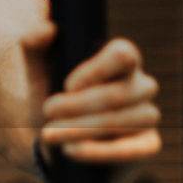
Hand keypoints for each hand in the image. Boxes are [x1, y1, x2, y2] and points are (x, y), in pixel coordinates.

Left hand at [39, 38, 160, 167]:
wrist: (49, 136)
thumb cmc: (50, 95)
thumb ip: (35, 45)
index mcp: (121, 59)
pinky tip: (71, 151)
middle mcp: (140, 85)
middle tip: (45, 112)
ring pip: (124, 122)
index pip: (123, 54)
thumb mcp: (37, 70)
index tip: (66, 85)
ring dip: (81, 129)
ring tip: (48, 134)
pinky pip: (135, 150)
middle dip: (76, 106)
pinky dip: (100, 152)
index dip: (95, 70)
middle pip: (117, 94)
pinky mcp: (147, 145)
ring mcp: (147, 116)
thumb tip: (46, 30)